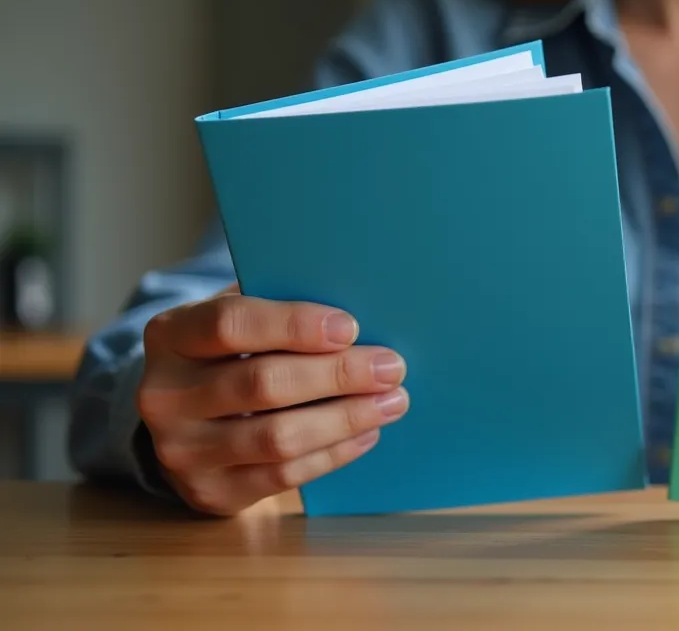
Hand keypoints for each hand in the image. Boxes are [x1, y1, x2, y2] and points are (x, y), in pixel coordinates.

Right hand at [137, 285, 407, 515]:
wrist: (183, 420)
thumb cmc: (229, 355)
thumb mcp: (239, 319)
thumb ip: (281, 308)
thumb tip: (358, 315)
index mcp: (170, 335)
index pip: (229, 324)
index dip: (293, 325)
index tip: (351, 327)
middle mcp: (164, 395)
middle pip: (262, 384)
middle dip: (337, 375)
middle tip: (391, 367)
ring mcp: (182, 450)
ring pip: (277, 437)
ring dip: (345, 419)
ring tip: (392, 402)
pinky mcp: (210, 492)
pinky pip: (283, 476)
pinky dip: (333, 453)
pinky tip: (367, 433)